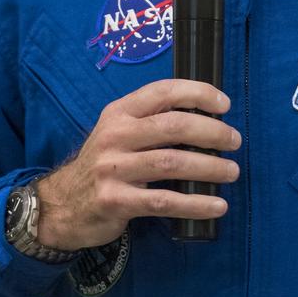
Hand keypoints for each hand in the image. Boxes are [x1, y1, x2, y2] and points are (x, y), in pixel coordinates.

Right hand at [34, 79, 239, 251]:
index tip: (225, 104)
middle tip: (234, 140)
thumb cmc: (105, 164)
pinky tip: (217, 205)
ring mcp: (113, 169)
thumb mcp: (118, 133)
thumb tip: (207, 118)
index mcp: (119, 112)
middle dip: (212, 131)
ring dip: (210, 167)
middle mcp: (115, 136)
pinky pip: (165, 202)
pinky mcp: (116, 201)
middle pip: (173, 126)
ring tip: (232, 171)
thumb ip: (152, 121)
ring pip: (172, 162)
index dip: (198, 93)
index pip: (163, 91)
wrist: (62, 205)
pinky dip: (196, 203)